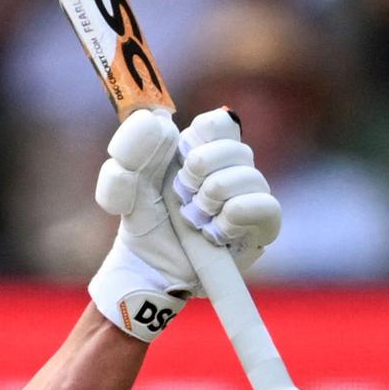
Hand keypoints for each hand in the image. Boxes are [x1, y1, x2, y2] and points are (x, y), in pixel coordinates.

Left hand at [88, 108, 281, 340]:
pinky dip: (231, 217)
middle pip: (235, 146)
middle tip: (180, 194)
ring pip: (247, 175)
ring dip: (210, 199)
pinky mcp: (264, 225)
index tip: (180, 157)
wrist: (148, 268)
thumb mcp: (124, 186)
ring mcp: (251, 195)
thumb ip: (130, 151)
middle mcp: (232, 169)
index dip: (199, 138)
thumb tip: (156, 120)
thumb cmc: (142, 222)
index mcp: (202, 150)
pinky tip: (214, 232)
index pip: (219, 123)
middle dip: (198, 172)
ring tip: (194, 218)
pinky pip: (264, 205)